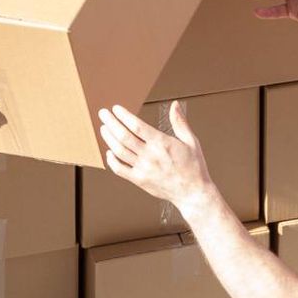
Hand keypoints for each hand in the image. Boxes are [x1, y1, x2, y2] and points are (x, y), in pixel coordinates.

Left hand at [98, 102, 213, 207]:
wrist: (193, 193)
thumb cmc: (194, 167)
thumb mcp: (191, 141)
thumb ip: (180, 122)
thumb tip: (175, 104)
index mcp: (162, 144)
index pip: (136, 126)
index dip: (123, 116)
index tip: (116, 108)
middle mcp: (150, 156)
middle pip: (123, 136)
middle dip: (110, 122)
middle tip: (103, 114)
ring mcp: (143, 169)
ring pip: (119, 151)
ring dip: (108, 138)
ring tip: (104, 128)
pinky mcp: (139, 180)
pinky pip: (119, 169)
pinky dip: (111, 160)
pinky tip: (109, 152)